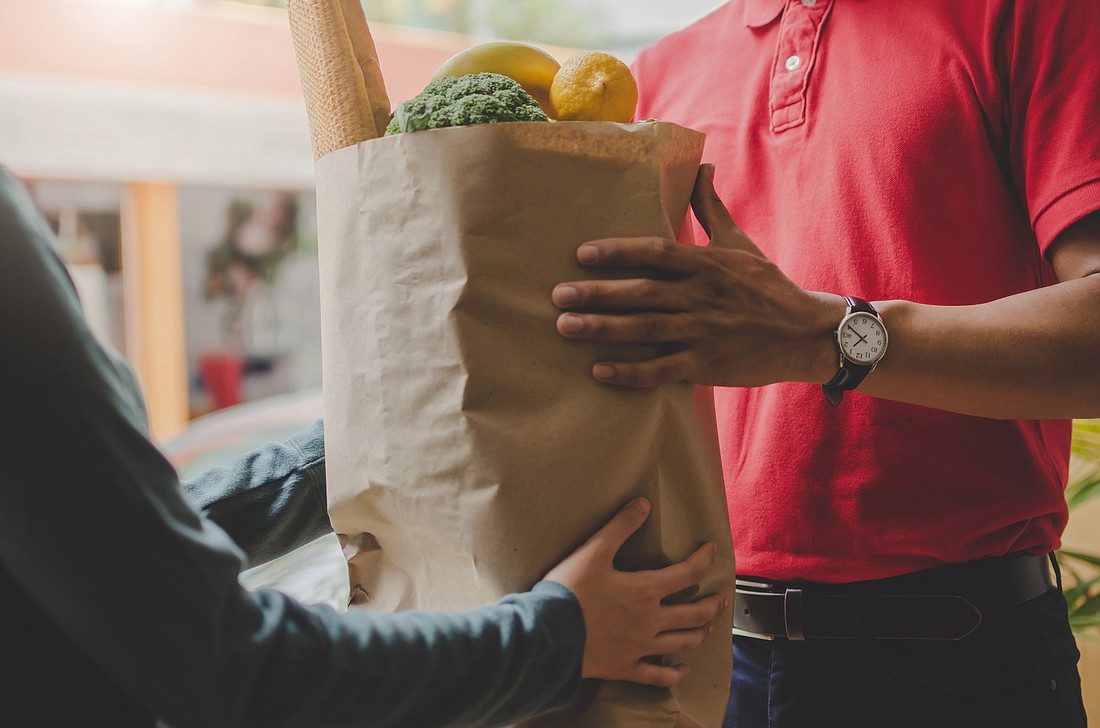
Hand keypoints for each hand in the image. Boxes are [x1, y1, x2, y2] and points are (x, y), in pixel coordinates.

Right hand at [544, 498, 727, 687]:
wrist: (548, 634)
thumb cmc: (569, 590)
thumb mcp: (593, 551)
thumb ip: (620, 526)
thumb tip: (643, 503)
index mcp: (645, 590)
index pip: (687, 573)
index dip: (703, 560)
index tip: (712, 551)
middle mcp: (650, 620)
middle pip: (693, 613)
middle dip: (711, 604)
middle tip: (722, 599)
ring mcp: (639, 647)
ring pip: (681, 643)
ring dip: (699, 634)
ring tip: (708, 628)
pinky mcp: (624, 668)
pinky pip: (657, 676)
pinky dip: (674, 675)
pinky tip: (683, 671)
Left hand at [552, 164, 842, 387]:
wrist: (805, 333)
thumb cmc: (767, 286)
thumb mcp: (739, 242)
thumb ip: (710, 207)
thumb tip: (700, 165)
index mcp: (706, 264)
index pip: (656, 252)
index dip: (618, 252)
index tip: (582, 254)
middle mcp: (702, 296)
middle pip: (641, 293)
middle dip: (597, 294)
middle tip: (557, 295)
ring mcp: (704, 332)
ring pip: (645, 330)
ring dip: (603, 329)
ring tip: (565, 328)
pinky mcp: (707, 365)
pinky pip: (662, 370)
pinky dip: (630, 372)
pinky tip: (599, 371)